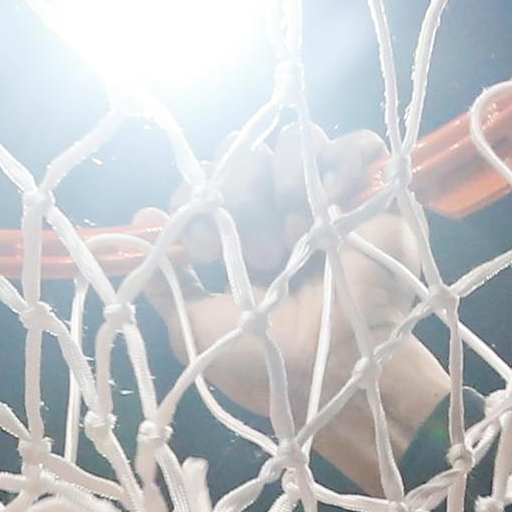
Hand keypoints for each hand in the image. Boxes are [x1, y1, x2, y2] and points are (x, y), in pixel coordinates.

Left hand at [135, 126, 448, 481]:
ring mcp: (325, 200)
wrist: (326, 373)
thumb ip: (165, 278)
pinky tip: (329, 212)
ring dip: (284, 186)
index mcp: (237, 236)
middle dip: (240, 193)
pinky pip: (357, 145)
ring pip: (295, 139)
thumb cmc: (261, 361)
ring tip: (295, 243)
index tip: (203, 250)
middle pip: (246, 152)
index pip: (207, 181)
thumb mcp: (193, 327)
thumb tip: (141, 220)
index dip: (195, 201)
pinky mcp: (371, 197)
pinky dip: (340, 165)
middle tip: (258, 255)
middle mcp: (278, 210)